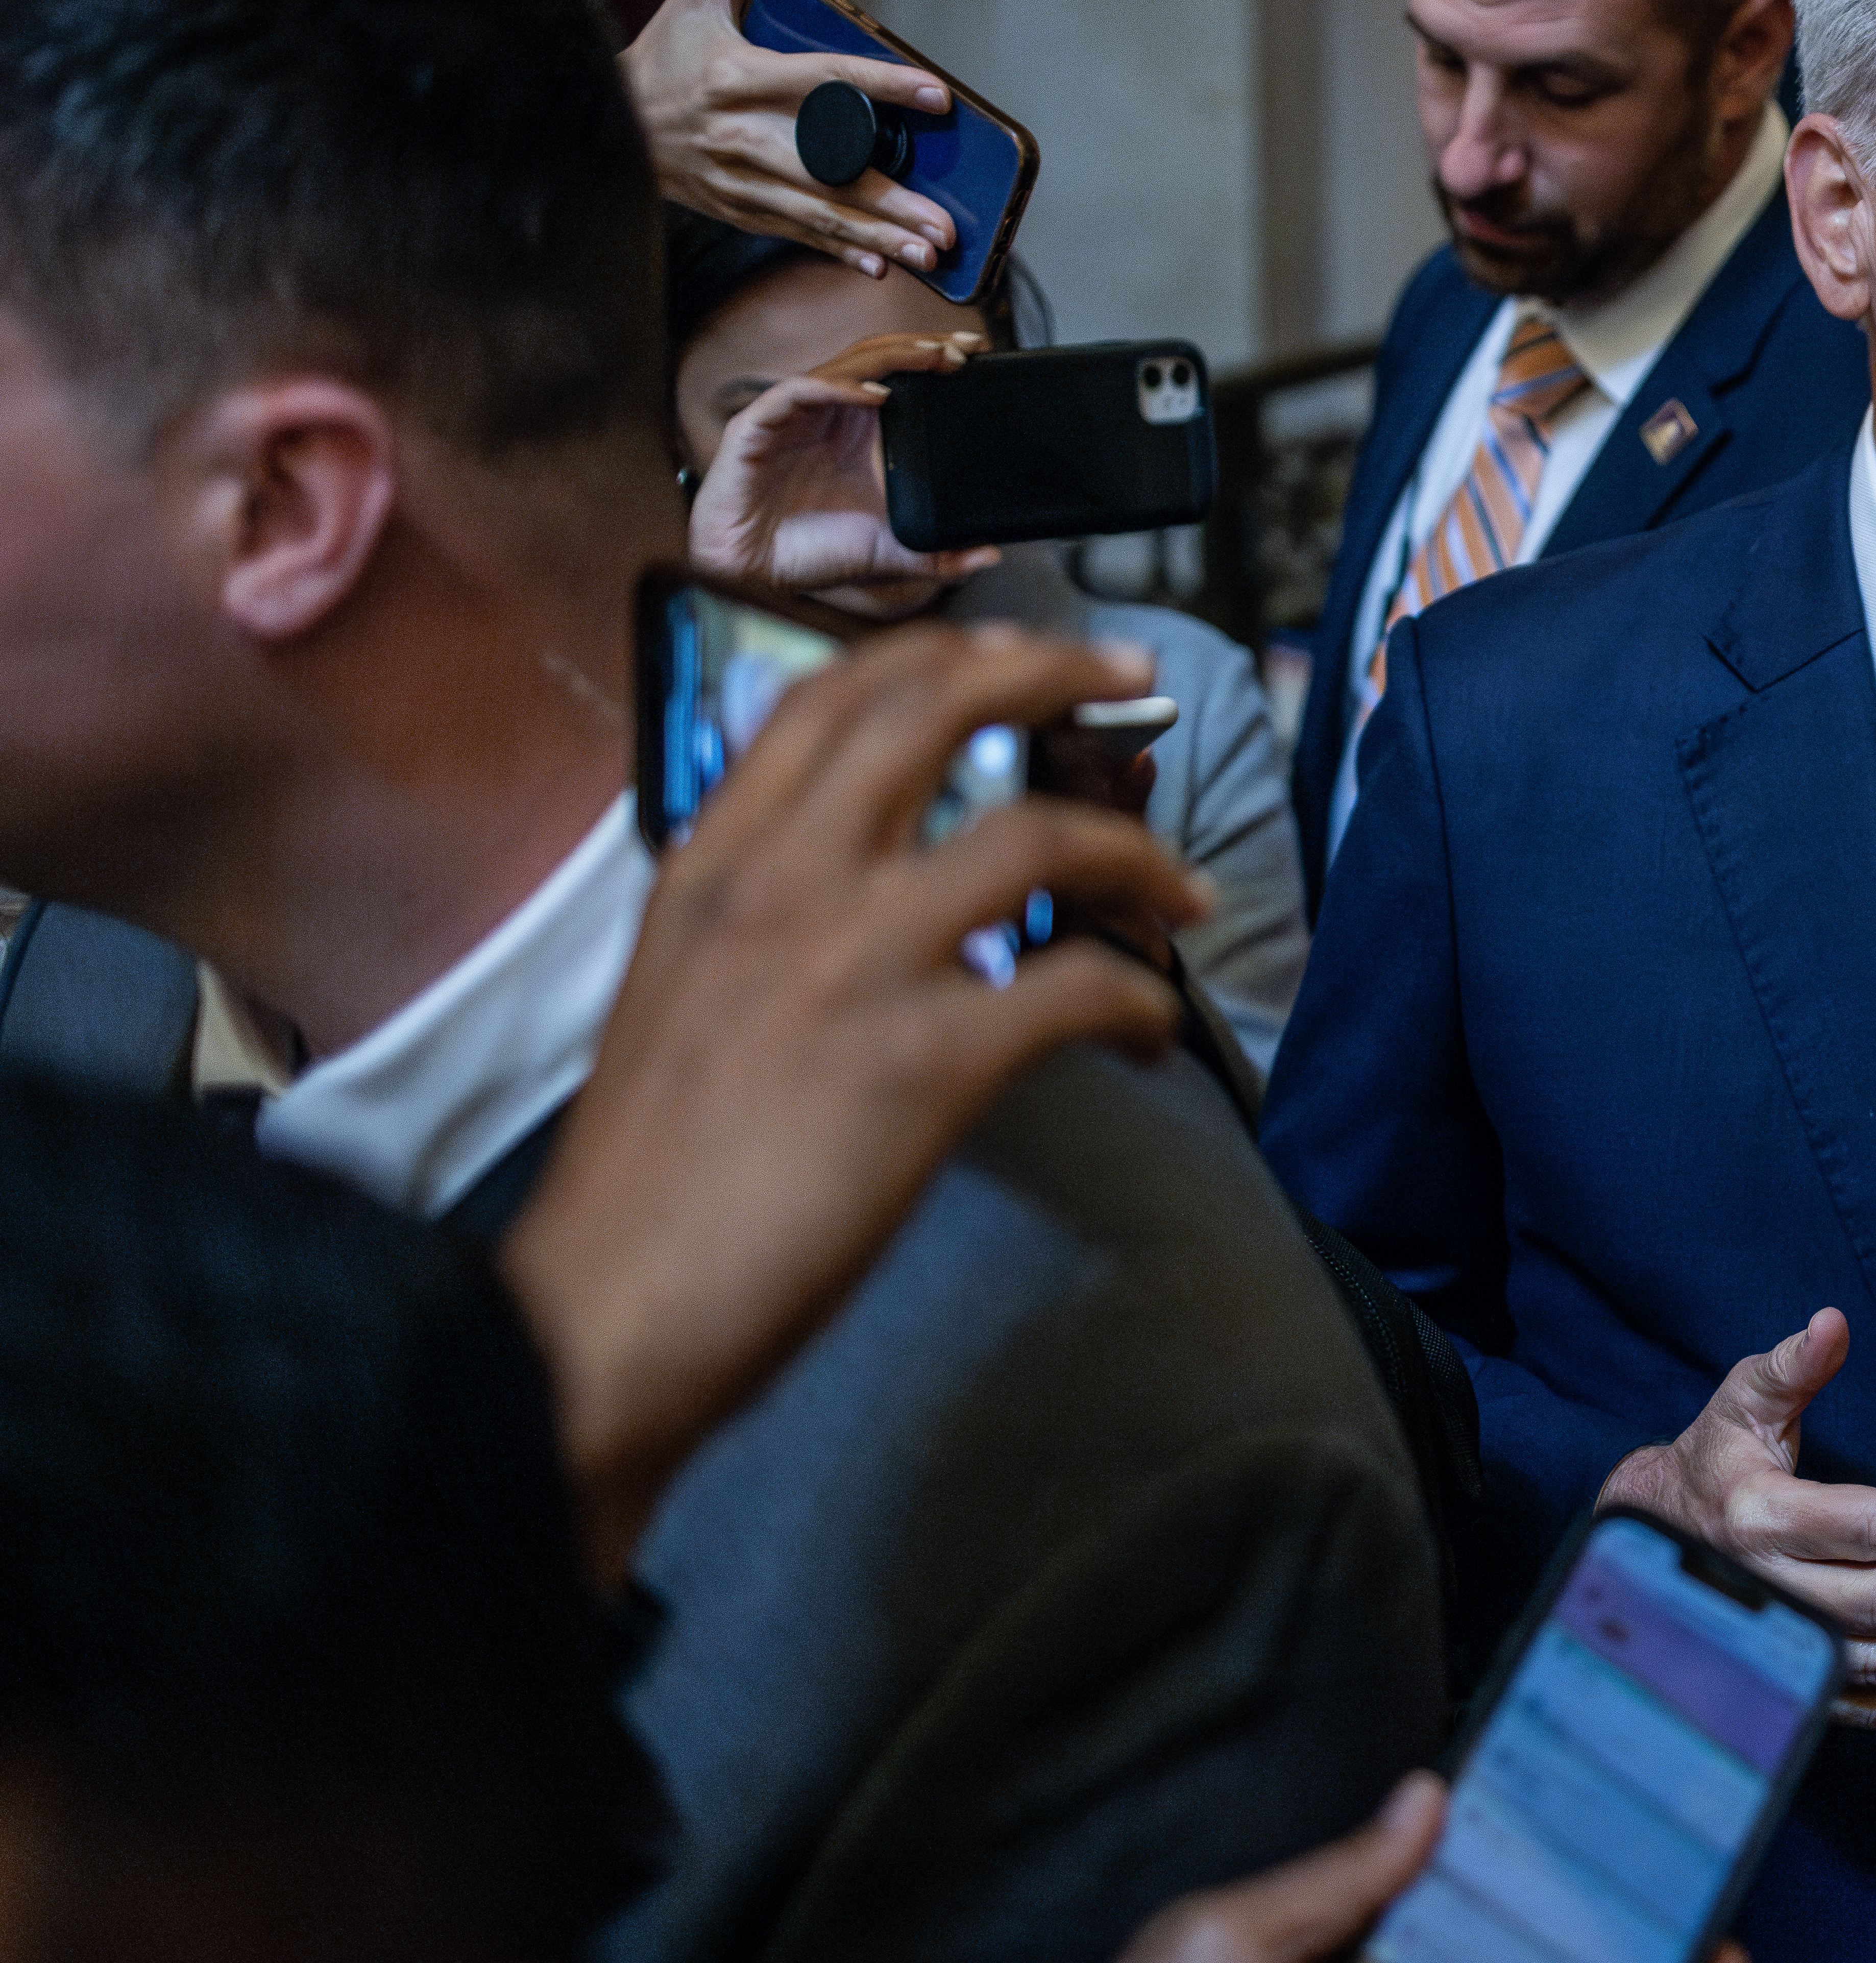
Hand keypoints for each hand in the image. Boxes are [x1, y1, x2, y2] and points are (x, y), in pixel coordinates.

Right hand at [497, 627, 1207, 1583]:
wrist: (602, 1314)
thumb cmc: (648, 1177)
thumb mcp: (683, 992)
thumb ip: (767, 921)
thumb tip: (877, 896)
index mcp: (713, 861)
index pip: (836, 692)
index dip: (949, 649)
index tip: (1027, 652)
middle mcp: (783, 881)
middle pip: (938, 707)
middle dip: (1056, 670)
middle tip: (1137, 677)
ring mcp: (855, 963)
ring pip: (1041, 837)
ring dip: (1137, 854)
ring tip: (1186, 894)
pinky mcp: (922, 1062)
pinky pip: (1076, 992)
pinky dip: (1138, 1004)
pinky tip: (1150, 1036)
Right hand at [622, 0, 957, 275]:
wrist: (602, 114)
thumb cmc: (666, 49)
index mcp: (738, 74)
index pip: (825, 78)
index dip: (884, 84)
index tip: (936, 95)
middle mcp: (739, 132)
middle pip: (828, 171)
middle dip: (888, 201)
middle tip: (944, 224)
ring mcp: (737, 177)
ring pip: (817, 213)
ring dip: (876, 238)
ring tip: (929, 253)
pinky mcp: (734, 206)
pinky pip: (795, 232)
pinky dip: (838, 251)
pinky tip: (881, 266)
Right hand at [691, 328, 998, 597]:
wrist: (754, 573)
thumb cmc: (812, 552)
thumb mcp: (891, 552)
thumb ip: (941, 556)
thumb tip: (989, 556)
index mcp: (856, 432)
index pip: (897, 377)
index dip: (932, 359)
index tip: (974, 357)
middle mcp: (827, 414)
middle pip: (875, 360)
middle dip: (920, 347)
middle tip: (963, 349)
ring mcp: (793, 415)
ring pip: (843, 365)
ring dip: (889, 358)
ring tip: (932, 358)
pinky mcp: (758, 425)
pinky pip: (799, 392)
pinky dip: (839, 388)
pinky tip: (876, 395)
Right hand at [1600, 1311, 1875, 1727]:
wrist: (1648, 1536)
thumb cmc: (1714, 1460)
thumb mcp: (1740, 1402)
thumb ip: (1790, 1366)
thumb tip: (1834, 1322)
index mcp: (1759, 1518)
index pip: (1870, 1526)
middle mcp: (1768, 1591)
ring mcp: (1779, 1646)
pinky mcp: (1791, 1680)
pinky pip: (1866, 1705)